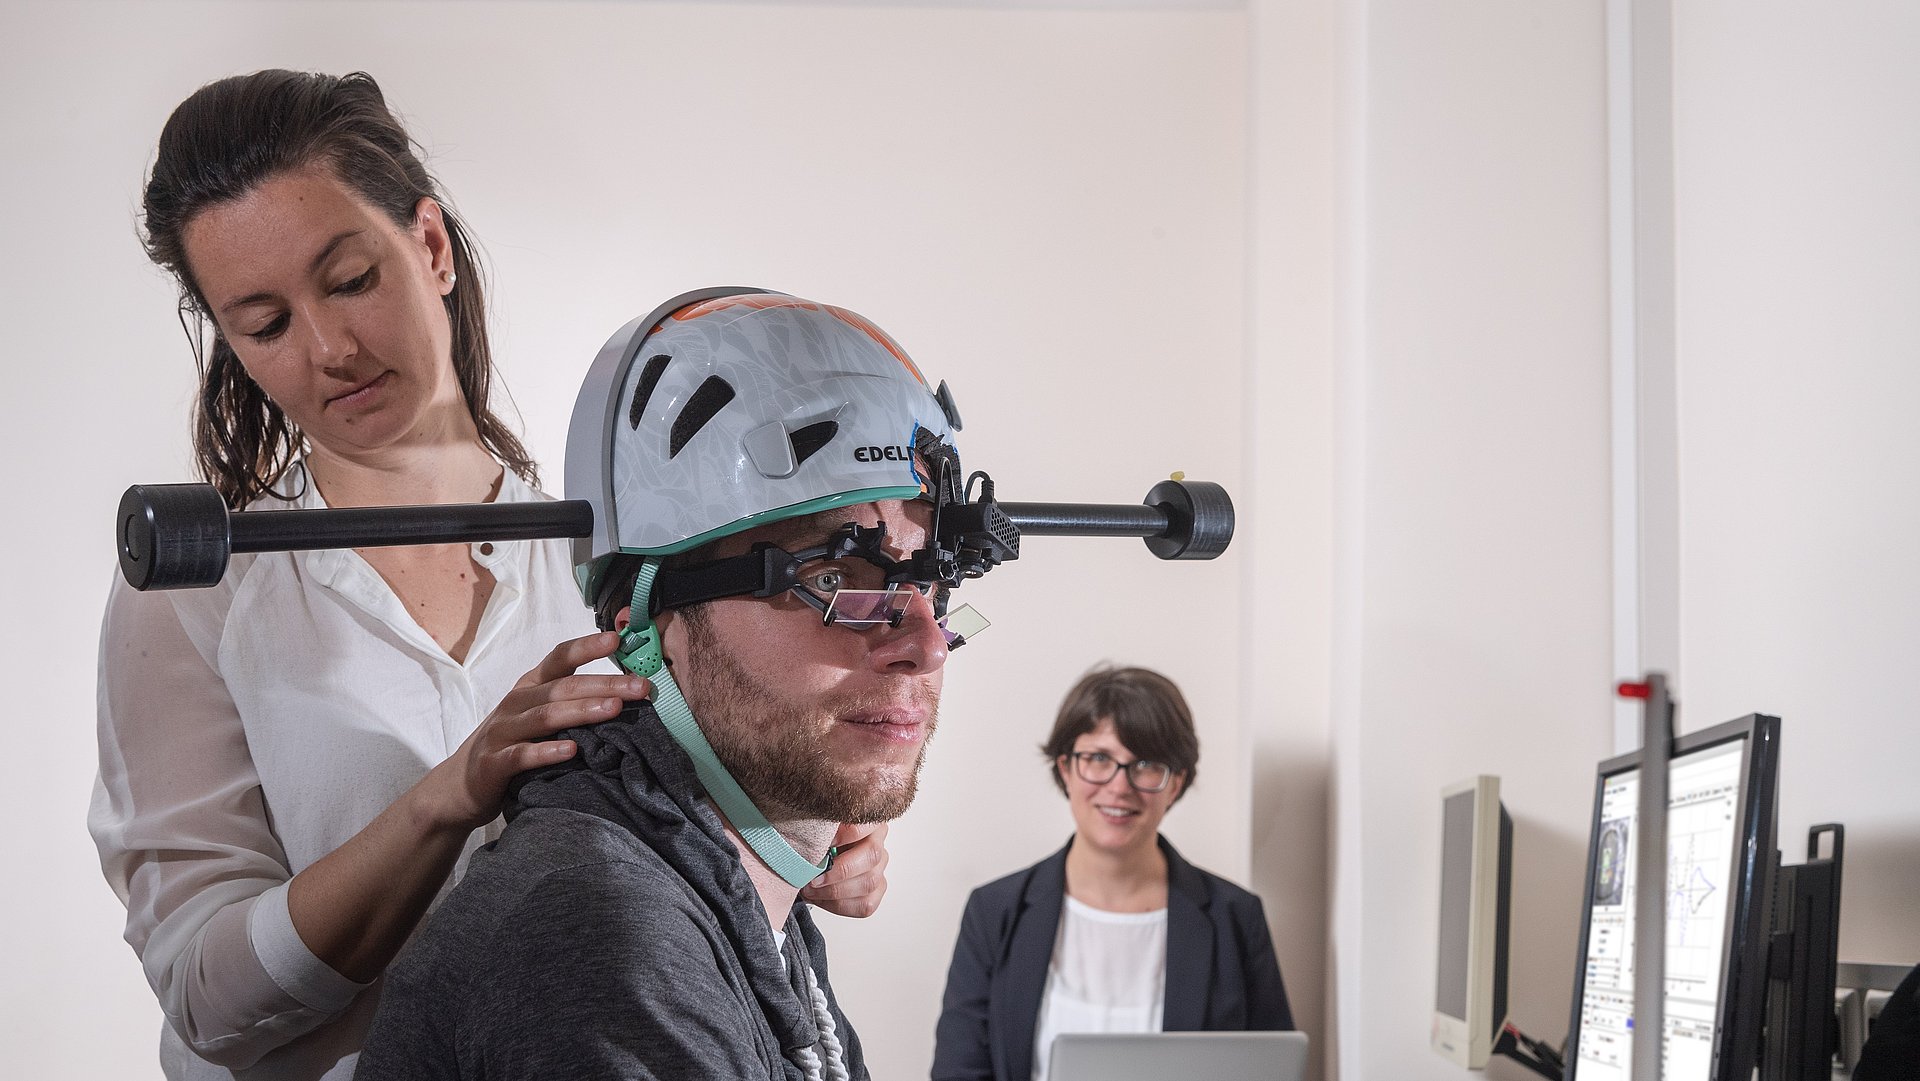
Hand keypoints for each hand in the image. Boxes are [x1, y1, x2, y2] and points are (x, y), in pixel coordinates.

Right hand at [418, 631, 650, 832]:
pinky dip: (547, 752)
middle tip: (639, 687)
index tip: (617, 639)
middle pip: (563, 687)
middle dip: (604, 684)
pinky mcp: (494, 763)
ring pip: (546, 717)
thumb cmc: (511, 744)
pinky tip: (572, 751)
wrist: (460, 785)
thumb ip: (570, 701)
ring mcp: (503, 731)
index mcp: (530, 686)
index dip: (587, 647)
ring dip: (581, 711)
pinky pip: (522, 755)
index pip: (559, 658)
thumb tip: (624, 692)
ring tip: (612, 709)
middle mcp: (516, 703)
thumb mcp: (537, 715)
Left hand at [801, 821, 890, 917]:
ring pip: (869, 883)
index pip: (867, 823)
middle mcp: (878, 843)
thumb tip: (813, 835)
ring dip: (835, 891)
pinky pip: (865, 905)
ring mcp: (879, 869)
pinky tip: (822, 898)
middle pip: (872, 855)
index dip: (847, 833)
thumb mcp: (816, 828)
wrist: (813, 862)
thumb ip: (819, 826)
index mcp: (867, 821)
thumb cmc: (815, 843)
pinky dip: (839, 905)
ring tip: (812, 889)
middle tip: (815, 876)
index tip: (826, 843)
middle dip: (841, 870)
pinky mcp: (876, 892)